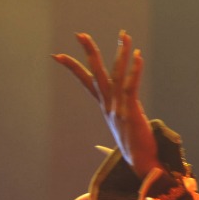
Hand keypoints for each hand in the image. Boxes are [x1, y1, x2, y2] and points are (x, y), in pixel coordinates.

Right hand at [53, 31, 159, 177]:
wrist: (141, 165)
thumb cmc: (134, 152)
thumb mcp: (119, 139)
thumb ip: (108, 142)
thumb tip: (99, 148)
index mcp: (106, 108)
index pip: (87, 83)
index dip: (73, 68)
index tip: (58, 55)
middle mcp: (109, 105)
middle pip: (96, 73)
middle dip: (89, 52)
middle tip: (80, 34)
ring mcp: (118, 108)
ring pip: (117, 74)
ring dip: (121, 53)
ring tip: (124, 35)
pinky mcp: (131, 112)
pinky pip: (132, 86)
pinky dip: (134, 70)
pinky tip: (137, 55)